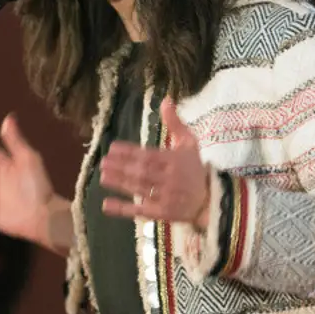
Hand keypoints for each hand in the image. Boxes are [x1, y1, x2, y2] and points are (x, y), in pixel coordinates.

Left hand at [98, 97, 210, 226]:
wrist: (211, 199)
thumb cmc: (194, 168)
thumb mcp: (189, 143)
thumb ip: (175, 123)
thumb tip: (166, 99)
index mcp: (174, 161)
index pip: (149, 155)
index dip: (130, 152)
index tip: (113, 147)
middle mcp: (170, 179)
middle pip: (142, 173)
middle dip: (122, 167)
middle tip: (103, 161)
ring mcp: (165, 198)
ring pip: (139, 190)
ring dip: (119, 183)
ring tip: (103, 176)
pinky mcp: (161, 214)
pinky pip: (140, 211)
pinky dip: (123, 209)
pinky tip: (106, 204)